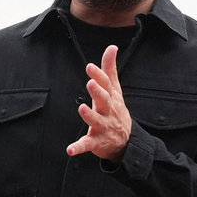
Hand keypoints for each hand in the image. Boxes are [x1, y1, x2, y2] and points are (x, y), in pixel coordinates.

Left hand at [67, 45, 130, 162]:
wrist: (126, 141)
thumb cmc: (116, 111)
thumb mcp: (115, 90)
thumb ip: (110, 69)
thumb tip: (112, 47)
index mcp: (111, 98)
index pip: (106, 85)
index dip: (98, 75)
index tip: (90, 67)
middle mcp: (108, 112)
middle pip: (104, 101)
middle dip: (98, 93)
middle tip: (90, 83)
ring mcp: (103, 127)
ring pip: (96, 122)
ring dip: (89, 116)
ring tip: (82, 108)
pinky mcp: (97, 142)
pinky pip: (88, 145)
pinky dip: (79, 147)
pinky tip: (70, 150)